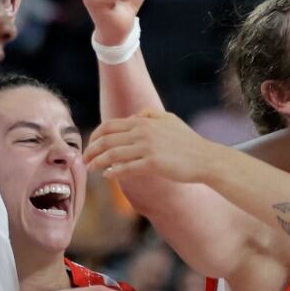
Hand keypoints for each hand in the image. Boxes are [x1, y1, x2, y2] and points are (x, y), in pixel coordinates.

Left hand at [86, 112, 225, 185]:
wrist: (205, 158)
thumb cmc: (188, 141)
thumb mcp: (170, 120)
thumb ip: (150, 115)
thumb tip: (134, 117)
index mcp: (143, 121)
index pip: (109, 126)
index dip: (95, 136)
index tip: (89, 146)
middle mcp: (142, 132)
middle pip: (107, 140)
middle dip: (91, 150)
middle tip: (84, 160)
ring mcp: (147, 148)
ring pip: (113, 154)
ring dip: (98, 162)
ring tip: (91, 169)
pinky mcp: (153, 164)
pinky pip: (126, 168)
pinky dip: (114, 172)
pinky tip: (108, 176)